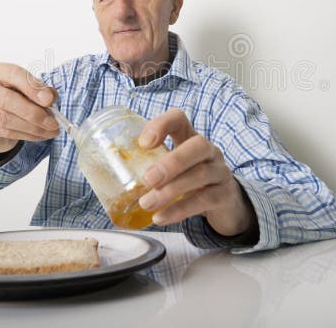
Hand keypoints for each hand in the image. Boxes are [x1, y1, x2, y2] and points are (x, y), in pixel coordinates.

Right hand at [0, 62, 59, 155]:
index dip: (32, 87)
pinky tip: (39, 136)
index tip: (49, 100)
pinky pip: (4, 132)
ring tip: (50, 131)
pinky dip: (26, 135)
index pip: (14, 74)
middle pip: (7, 99)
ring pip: (5, 119)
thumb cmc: (15, 100)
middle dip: (34, 113)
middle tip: (53, 122)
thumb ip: (42, 91)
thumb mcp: (30, 91)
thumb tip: (50, 97)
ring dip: (32, 127)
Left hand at [136, 109, 256, 237]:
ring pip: (200, 175)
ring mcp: (219, 172)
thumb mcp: (173, 169)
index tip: (143, 143)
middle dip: (171, 162)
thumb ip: (150, 166)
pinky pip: (203, 200)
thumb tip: (109, 175)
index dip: (162, 125)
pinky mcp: (224, 195)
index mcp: (190, 138)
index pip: (179, 118)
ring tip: (146, 203)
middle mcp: (209, 151)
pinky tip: (161, 217)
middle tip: (147, 179)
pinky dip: (179, 210)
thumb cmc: (191, 181)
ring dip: (170, 190)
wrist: (225, 204)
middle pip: (197, 145)